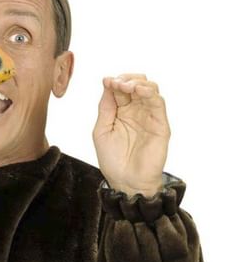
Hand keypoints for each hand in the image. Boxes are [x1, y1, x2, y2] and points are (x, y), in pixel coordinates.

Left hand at [92, 73, 170, 196]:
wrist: (126, 182)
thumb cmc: (113, 160)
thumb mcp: (101, 130)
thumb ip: (105, 107)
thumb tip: (107, 83)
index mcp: (121, 112)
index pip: (120, 89)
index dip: (114, 81)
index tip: (107, 80)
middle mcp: (136, 111)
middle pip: (136, 84)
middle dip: (126, 79)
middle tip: (116, 82)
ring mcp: (149, 116)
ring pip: (150, 89)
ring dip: (137, 83)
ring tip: (125, 86)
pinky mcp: (160, 124)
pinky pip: (158, 103)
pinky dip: (150, 93)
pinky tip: (139, 90)